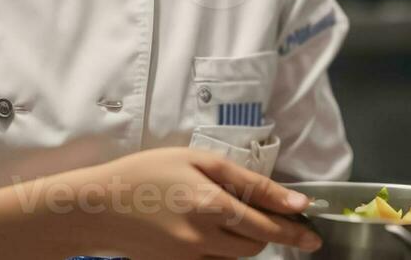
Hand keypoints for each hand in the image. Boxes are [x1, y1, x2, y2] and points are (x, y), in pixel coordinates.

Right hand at [60, 146, 322, 258]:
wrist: (98, 206)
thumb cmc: (144, 173)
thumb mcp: (194, 159)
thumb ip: (245, 179)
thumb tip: (291, 201)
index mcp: (212, 203)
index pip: (268, 221)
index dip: (294, 224)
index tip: (312, 225)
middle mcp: (207, 236)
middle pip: (258, 244)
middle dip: (273, 233)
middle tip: (279, 220)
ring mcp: (192, 257)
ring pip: (239, 256)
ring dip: (248, 241)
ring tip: (234, 217)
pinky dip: (222, 248)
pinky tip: (208, 228)